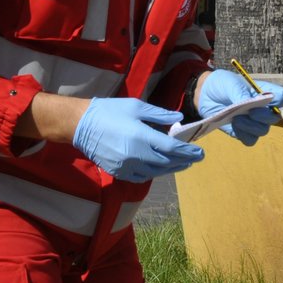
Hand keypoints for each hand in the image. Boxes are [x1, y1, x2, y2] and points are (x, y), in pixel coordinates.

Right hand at [72, 98, 203, 181]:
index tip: (201, 153)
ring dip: (171, 168)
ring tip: (181, 163)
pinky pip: (141, 177)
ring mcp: (126, 166)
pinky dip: (154, 173)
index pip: (172, 149)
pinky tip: (160, 168)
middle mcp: (136, 155)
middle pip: (167, 163)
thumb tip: (179, 119)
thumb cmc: (110, 111)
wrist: (81, 125)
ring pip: (155, 172)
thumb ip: (160, 114)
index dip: (188, 152)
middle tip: (194, 158)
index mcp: (142, 136)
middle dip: (183, 161)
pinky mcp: (118, 172)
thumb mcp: (137, 106)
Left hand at [197, 70, 282, 145]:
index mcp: (265, 93)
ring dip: (251, 126)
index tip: (269, 99)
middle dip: (264, 116)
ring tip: (236, 119)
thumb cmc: (222, 85)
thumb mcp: (232, 84)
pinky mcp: (243, 132)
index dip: (282, 100)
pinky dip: (243, 134)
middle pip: (275, 118)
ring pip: (263, 130)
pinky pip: (250, 140)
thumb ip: (242, 94)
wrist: (204, 94)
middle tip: (251, 112)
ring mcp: (254, 122)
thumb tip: (251, 105)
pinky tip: (234, 125)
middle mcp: (263, 109)